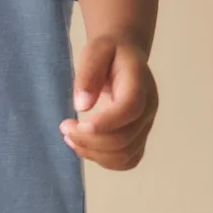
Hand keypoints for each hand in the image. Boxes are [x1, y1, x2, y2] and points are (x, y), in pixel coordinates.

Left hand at [60, 36, 158, 170]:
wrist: (125, 56)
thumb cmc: (109, 53)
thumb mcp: (96, 50)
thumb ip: (88, 73)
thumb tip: (81, 105)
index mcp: (140, 84)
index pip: (130, 109)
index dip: (105, 123)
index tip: (76, 124)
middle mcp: (148, 109)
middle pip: (124, 139)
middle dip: (88, 139)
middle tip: (64, 126)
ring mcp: (145, 127)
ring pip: (123, 156)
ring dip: (92, 153)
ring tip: (69, 136)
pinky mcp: (138, 139)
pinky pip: (124, 162)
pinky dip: (101, 159)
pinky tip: (83, 145)